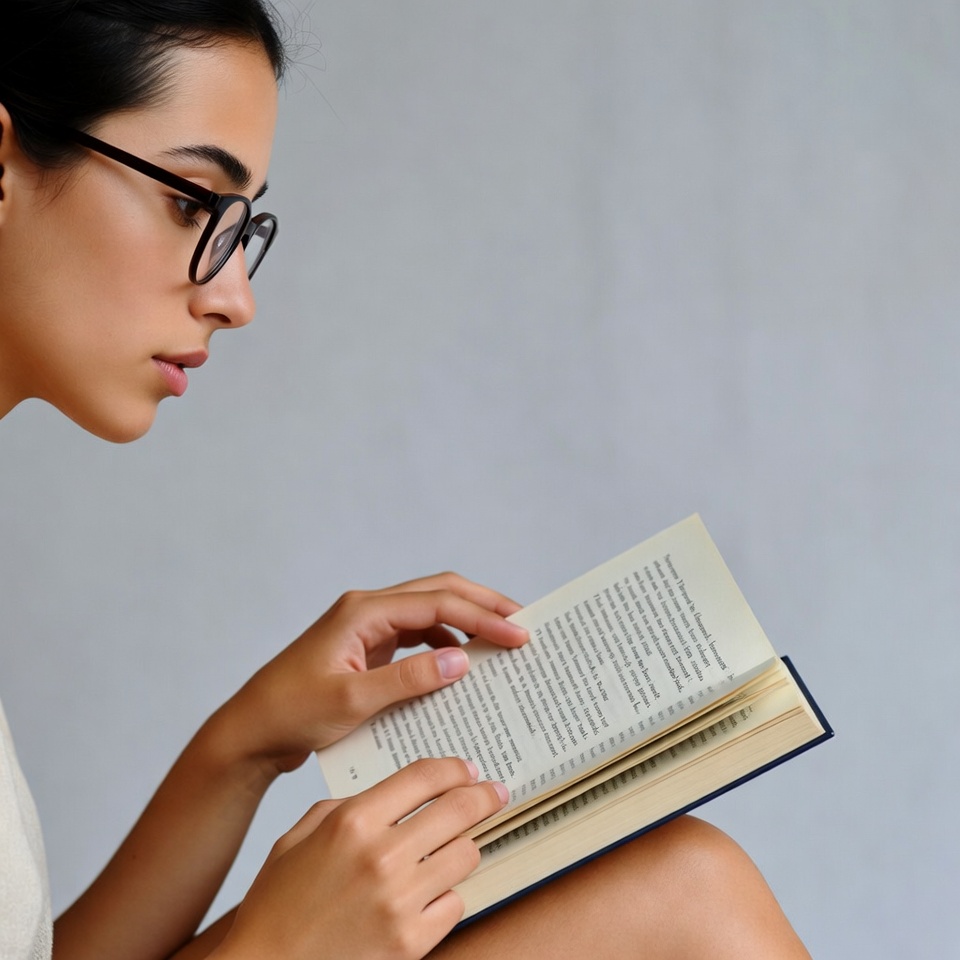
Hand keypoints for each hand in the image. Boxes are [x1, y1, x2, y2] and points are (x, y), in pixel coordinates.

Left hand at [214, 573, 527, 776]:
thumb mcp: (352, 700)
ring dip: (467, 624)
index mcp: (363, 611)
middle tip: (524, 623)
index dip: (483, 617)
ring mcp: (367, 628)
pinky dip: (445, 646)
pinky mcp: (368, 649)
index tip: (519, 635)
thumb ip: (409, 679)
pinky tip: (463, 667)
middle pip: (439, 593)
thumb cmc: (290, 713)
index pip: (438, 603)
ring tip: (502, 643)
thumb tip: (462, 660)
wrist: (250, 732)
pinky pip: (417, 637)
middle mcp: (368, 610)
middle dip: (484, 605)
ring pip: (430, 612)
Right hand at [215, 758, 508, 959]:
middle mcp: (381, 856)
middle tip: (495, 793)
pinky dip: (448, 895)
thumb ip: (346, 806)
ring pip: (466, 854)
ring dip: (465, 846)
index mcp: (352, 822)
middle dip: (484, 796)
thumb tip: (392, 794)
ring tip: (457, 846)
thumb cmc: (277, 904)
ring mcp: (399, 901)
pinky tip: (433, 893)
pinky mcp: (411, 942)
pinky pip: (456, 903)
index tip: (470, 768)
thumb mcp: (299, 837)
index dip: (455, 767)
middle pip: (458, 809)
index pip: (424, 777)